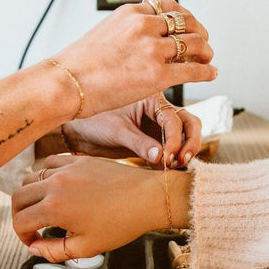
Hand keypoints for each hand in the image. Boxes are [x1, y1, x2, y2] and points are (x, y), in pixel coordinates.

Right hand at [11, 155, 191, 260]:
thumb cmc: (121, 225)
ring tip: (43, 208)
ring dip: (31, 194)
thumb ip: (54, 251)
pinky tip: (57, 187)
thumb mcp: (86, 247)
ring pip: (30, 177)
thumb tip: (35, 248)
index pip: (20, 222)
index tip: (34, 242)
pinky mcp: (78, 159)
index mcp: (54, 208)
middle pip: (18, 197)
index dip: (22, 236)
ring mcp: (66, 168)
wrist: (147, 198)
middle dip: (19, 215)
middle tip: (31, 226)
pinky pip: (50, 163)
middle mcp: (55, 184)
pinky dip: (46, 175)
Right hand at [53, 0, 215, 117]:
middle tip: (203, 42)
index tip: (187, 25)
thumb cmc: (76, 66)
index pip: (167, 7)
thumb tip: (130, 43)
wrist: (65, 83)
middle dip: (199, 33)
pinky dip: (207, 71)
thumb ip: (123, 33)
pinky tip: (211, 73)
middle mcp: (145, 26)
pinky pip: (193, 69)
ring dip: (206, 51)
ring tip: (208, 59)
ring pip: (194, 44)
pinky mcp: (158, 74)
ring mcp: (153, 50)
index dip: (183, 17)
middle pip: (186, 23)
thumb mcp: (102, 34)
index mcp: (131, 13)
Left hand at [60, 95, 201, 167]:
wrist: (77, 133)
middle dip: (191, 141)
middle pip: (189, 123)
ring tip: (175, 166)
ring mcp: (157, 127)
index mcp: (151, 98)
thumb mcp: (116, 130)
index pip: (174, 117)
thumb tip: (160, 157)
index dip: (175, 138)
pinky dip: (172, 161)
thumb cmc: (92, 121)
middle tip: (182, 160)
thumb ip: (139, 143)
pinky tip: (164, 171)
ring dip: (185, 151)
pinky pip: (170, 151)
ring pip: (184, 136)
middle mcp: (158, 111)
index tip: (167, 155)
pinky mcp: (152, 143)